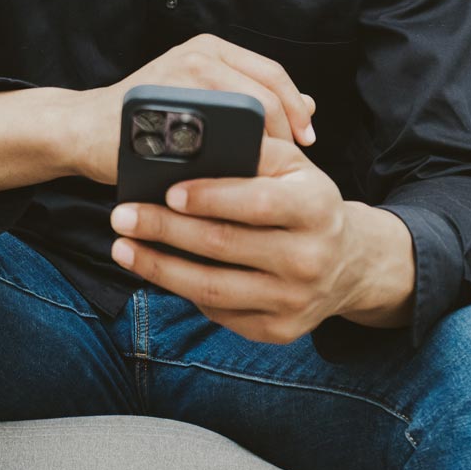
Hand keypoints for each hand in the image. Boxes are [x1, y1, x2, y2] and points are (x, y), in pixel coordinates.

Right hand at [67, 32, 317, 186]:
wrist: (83, 129)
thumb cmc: (147, 122)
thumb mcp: (202, 98)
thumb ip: (250, 96)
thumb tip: (309, 106)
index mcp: (212, 49)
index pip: (273, 75)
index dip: (296, 110)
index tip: (307, 141)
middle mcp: (198, 54)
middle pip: (265, 96)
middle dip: (285, 134)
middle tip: (291, 166)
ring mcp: (178, 77)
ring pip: (243, 115)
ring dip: (261, 149)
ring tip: (267, 176)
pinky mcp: (163, 106)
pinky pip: (210, 136)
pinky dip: (228, 160)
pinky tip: (234, 181)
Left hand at [107, 134, 386, 344]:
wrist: (348, 264)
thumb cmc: (306, 203)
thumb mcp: (295, 167)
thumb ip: (254, 149)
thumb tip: (194, 138)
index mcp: (316, 207)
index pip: (256, 202)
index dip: (209, 197)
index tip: (167, 190)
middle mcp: (309, 258)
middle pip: (224, 245)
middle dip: (165, 229)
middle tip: (122, 215)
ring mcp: (294, 300)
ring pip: (213, 288)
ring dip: (159, 267)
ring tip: (122, 247)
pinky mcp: (278, 331)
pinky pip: (219, 312)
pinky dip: (182, 290)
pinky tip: (155, 269)